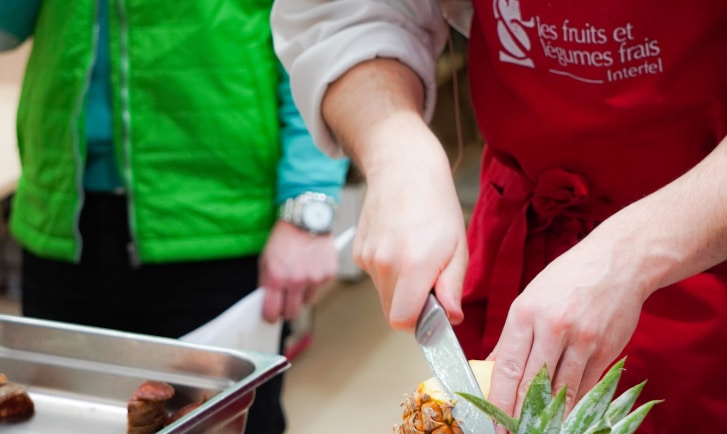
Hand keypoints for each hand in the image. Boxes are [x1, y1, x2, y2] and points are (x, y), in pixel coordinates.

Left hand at [259, 220, 337, 321]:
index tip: (270, 318)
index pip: (272, 310)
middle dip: (286, 310)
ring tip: (300, 275)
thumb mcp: (266, 258)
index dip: (270, 317)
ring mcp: (314, 278)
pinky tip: (311, 267)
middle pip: (291, 312)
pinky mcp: (328, 274)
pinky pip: (319, 287)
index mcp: (276, 276)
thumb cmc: (284, 238)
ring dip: (302, 294)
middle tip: (285, 303)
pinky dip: (315, 281)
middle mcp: (296, 280)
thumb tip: (267, 302)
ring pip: (307, 300)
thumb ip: (266, 282)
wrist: (306, 219)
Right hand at [351, 130, 468, 330]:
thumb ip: (452, 288)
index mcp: (412, 266)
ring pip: (383, 293)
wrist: (403, 169)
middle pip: (391, 312)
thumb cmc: (436, 204)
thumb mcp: (458, 247)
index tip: (432, 310)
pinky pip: (374, 275)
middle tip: (429, 279)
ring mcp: (368, 257)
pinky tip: (399, 244)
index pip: (402, 321)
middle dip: (410, 305)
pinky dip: (388, 270)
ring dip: (399, 286)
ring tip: (415, 253)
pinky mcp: (358, 251)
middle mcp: (385, 264)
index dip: (418, 322)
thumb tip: (450, 317)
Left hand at [486, 239, 645, 431]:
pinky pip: (587, 386)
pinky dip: (574, 403)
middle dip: (521, 413)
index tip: (494, 421)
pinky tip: (565, 414)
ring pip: (563, 390)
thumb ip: (512, 336)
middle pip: (534, 383)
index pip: (509, 367)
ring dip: (549, 414)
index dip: (500, 400)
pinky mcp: (607, 350)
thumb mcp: (530, 299)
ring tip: (537, 428)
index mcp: (526, 313)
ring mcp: (583, 340)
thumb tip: (494, 367)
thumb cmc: (567, 278)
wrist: (617, 263)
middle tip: (512, 431)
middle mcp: (553, 327)